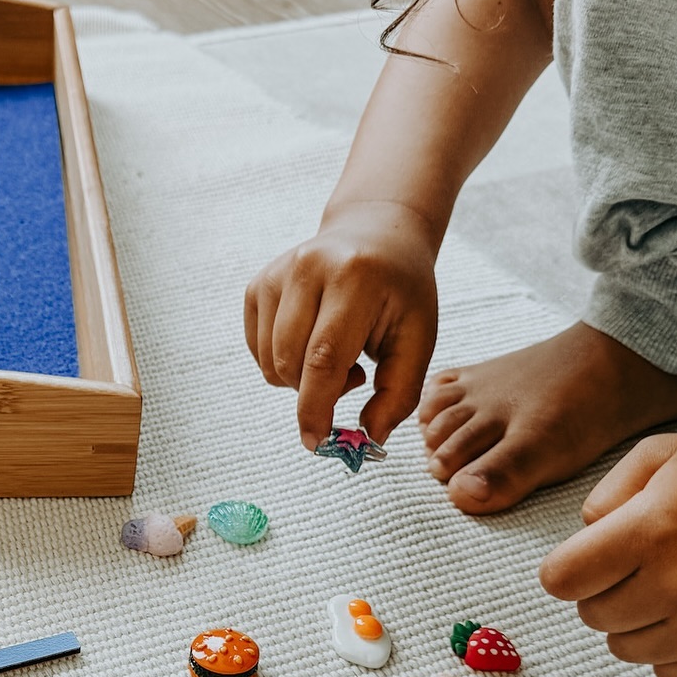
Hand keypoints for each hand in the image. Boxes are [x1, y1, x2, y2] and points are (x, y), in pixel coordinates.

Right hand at [244, 200, 438, 450]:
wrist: (376, 234)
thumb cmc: (401, 292)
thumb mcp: (419, 337)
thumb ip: (399, 393)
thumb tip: (369, 439)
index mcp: (354, 278)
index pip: (323, 357)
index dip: (316, 407)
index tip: (317, 441)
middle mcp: (308, 268)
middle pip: (290, 363)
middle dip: (315, 392)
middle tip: (355, 376)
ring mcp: (276, 274)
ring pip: (270, 361)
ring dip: (299, 378)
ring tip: (335, 353)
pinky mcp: (258, 284)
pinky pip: (257, 349)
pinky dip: (282, 361)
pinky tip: (312, 340)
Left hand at [538, 432, 676, 676]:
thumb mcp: (662, 455)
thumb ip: (604, 495)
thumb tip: (580, 542)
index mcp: (653, 530)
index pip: (562, 579)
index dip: (565, 568)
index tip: (585, 560)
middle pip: (590, 616)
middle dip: (602, 591)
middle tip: (638, 566)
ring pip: (624, 648)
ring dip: (635, 621)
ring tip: (670, 585)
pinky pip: (666, 672)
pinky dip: (670, 647)